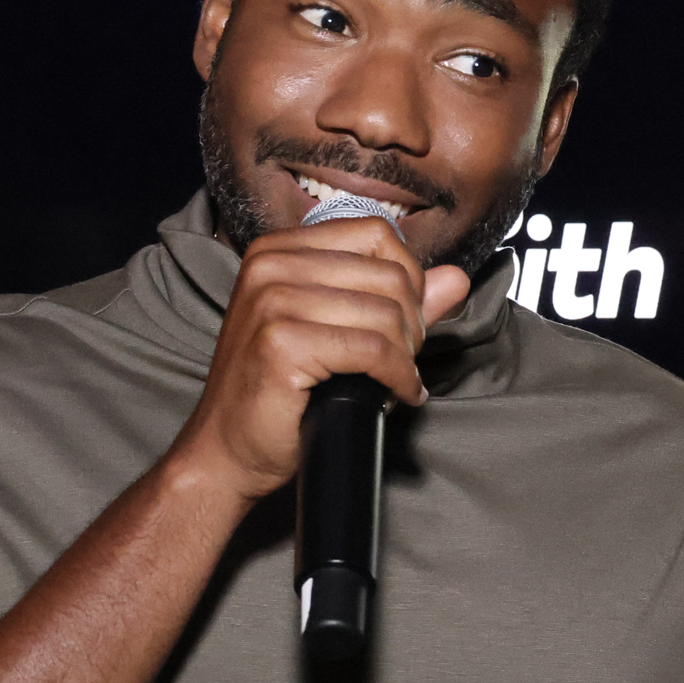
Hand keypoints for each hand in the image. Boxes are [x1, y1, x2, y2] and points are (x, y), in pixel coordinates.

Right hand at [166, 214, 472, 499]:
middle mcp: (270, 265)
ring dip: (406, 354)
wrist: (228, 448)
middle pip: (388, 273)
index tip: (406, 321)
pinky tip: (399, 394)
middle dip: (412, 322)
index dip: (408, 278)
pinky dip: (399, 377)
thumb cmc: (280, 393)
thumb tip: (454, 278)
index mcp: (279, 250)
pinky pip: (373, 350)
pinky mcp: (281, 342)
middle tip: (403, 359)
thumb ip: (396, 300)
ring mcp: (272, 301)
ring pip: (386, 313)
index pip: (376, 234)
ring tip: (397, 378)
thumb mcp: (337, 331)